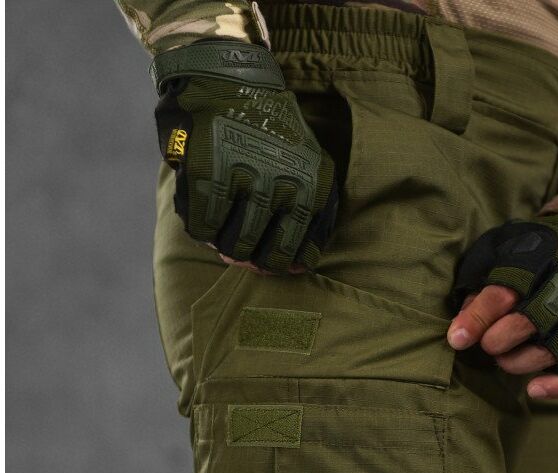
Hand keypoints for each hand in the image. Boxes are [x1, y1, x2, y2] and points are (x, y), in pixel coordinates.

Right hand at [151, 40, 337, 274]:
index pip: (298, 253)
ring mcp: (245, 177)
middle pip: (264, 257)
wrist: (226, 75)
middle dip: (249, 258)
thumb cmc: (267, 132)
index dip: (278, 263)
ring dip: (224, 243)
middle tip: (238, 244)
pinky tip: (203, 209)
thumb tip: (299, 267)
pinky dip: (200, 227)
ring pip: (234, 247)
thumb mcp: (308, 165)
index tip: (266, 258)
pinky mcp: (207, 172)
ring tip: (222, 223)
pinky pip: (203, 228)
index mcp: (313, 186)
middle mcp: (284, 183)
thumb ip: (310, 216)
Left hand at [447, 211, 557, 394]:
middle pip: (533, 320)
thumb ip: (482, 285)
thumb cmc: (540, 258)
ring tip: (506, 360)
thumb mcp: (505, 254)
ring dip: (522, 362)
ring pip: (557, 349)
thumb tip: (460, 328)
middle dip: (501, 339)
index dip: (479, 317)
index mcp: (543, 260)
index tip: (457, 339)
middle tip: (489, 346)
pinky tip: (534, 389)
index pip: (504, 292)